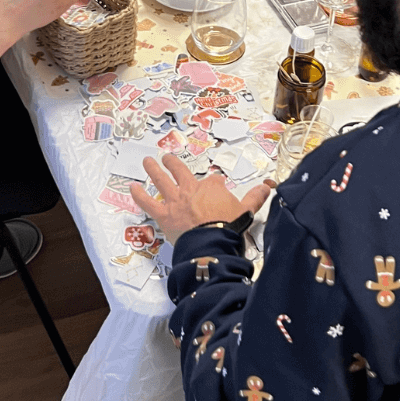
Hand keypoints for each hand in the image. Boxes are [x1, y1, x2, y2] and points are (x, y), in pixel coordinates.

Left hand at [130, 155, 274, 243]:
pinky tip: (132, 187)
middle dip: (173, 163)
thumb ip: (255, 197)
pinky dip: (139, 195)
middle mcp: (191, 189)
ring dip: (153, 169)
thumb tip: (267, 188)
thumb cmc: (228, 227)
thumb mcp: (246, 210)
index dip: (215, 183)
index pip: (213, 181)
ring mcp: (175, 200)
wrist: (212, 243)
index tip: (216, 184)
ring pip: (161, 180)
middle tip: (167, 157)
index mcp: (211, 187)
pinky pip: (147, 202)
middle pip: (180, 171)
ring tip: (147, 161)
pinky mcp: (164, 214)